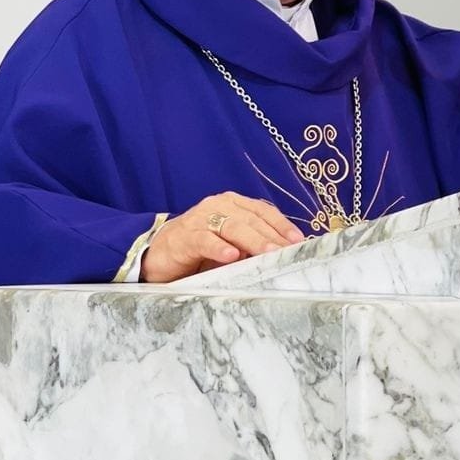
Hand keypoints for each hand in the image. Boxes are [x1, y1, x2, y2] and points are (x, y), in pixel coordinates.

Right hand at [140, 193, 304, 283]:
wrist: (160, 254)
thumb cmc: (201, 250)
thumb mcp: (231, 246)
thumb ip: (252, 246)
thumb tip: (283, 255)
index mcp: (233, 204)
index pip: (263, 211)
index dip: (281, 225)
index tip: (298, 241)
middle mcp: (218, 206)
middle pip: (250, 220)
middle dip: (271, 237)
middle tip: (287, 252)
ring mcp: (200, 219)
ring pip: (232, 227)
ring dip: (253, 241)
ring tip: (268, 253)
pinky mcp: (184, 236)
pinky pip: (204, 240)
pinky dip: (218, 247)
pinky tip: (230, 256)